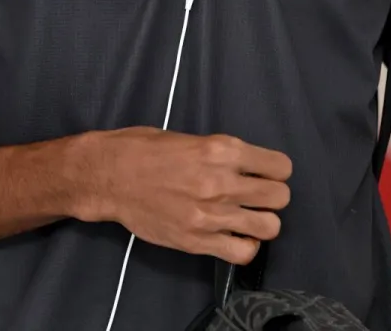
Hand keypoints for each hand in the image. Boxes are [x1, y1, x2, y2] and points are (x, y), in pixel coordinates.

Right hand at [84, 128, 291, 263]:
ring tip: (248, 217)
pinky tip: (234, 236)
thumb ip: (222, 154)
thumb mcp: (192, 139)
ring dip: (263, 222)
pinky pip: (242, 253)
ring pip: (269, 226)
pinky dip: (245, 246)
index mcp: (222, 149)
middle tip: (257, 196)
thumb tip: (248, 167)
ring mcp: (210, 214)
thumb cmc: (145, 149)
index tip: (266, 174)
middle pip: (280, 197)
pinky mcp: (196, 241)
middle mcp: (222, 182)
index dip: (276, 171)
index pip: (281, 167)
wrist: (110, 176)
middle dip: (273, 196)